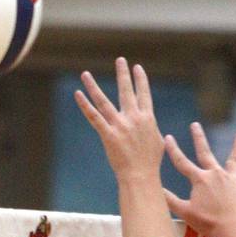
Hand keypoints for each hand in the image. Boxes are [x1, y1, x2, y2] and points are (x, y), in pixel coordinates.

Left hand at [74, 59, 164, 181]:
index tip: (137, 68)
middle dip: (123, 74)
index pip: (144, 94)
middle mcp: (134, 118)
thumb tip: (156, 128)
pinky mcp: (108, 134)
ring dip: (93, 86)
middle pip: (127, 91)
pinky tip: (78, 94)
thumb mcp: (157, 143)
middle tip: (120, 60)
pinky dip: (85, 105)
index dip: (140, 80)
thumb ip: (153, 130)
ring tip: (86, 74)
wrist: (141, 176)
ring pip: (104, 101)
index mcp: (147, 118)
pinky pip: (94, 116)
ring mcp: (120, 125)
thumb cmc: (150, 163)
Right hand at [163, 124, 235, 236]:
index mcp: (200, 180)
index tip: (167, 137)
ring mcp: (232, 181)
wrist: (230, 229)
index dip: (173, 150)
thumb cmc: (206, 223)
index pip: (182, 163)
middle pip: (205, 153)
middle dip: (198, 138)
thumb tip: (154, 190)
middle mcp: (216, 175)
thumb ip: (168, 199)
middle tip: (195, 125)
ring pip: (235, 159)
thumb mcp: (183, 211)